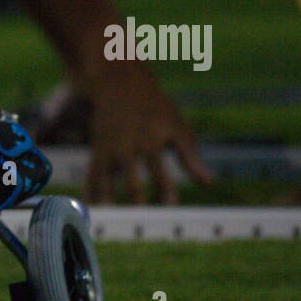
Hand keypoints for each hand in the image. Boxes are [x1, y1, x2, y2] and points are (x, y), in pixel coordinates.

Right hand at [83, 62, 211, 203]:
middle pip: (131, 174)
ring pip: (106, 177)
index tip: (170, 204)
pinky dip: (90, 192)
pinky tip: (93, 210)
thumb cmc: (156, 109)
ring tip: (111, 216)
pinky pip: (92, 175)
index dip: (165, 186)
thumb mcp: (178, 128)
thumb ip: (191, 159)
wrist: (120, 85)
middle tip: (141, 215)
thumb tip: (210, 184)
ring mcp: (110, 148)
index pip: (159, 166)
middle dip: (136, 194)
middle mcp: (128, 145)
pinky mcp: (97, 151)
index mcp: (151, 139)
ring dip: (108, 197)